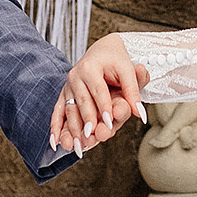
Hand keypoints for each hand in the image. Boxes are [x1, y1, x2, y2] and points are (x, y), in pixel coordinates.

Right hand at [51, 36, 150, 155]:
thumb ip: (134, 91)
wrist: (102, 50)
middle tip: (91, 135)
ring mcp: (68, 86)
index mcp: (90, 67)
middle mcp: (75, 76)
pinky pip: (58, 112)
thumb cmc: (117, 61)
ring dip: (72, 129)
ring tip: (77, 145)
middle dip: (86, 119)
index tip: (109, 122)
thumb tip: (141, 114)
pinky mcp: (63, 95)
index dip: (104, 106)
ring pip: (69, 110)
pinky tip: (55, 143)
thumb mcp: (128, 71)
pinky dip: (55, 127)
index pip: (98, 90)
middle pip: (82, 101)